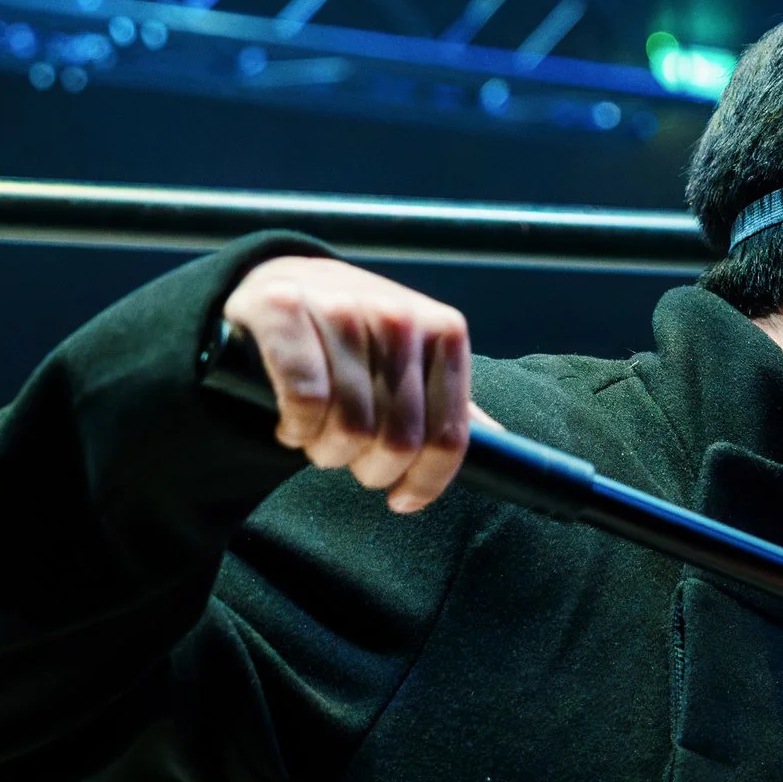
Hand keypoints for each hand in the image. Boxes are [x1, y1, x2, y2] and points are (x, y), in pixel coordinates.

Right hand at [222, 256, 493, 512]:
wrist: (285, 281)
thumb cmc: (357, 336)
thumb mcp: (413, 359)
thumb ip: (448, 399)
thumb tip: (498, 440)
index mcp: (444, 332)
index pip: (448, 435)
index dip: (425, 481)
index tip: (402, 499)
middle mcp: (398, 315)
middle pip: (399, 440)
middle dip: (371, 470)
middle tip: (349, 461)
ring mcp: (342, 307)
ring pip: (350, 426)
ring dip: (329, 453)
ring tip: (318, 442)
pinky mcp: (284, 308)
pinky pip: (305, 399)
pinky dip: (298, 429)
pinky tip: (293, 428)